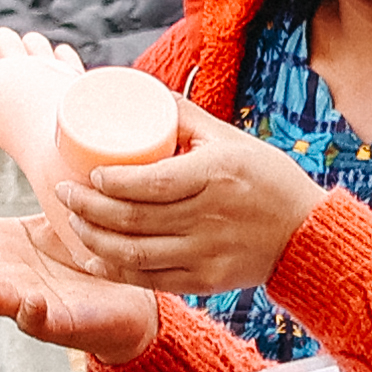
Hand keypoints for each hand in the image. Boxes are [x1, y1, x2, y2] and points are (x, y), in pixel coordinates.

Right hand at [0, 190, 165, 365]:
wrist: (131, 296)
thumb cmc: (86, 249)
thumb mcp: (56, 209)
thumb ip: (38, 177)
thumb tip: (22, 120)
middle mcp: (5, 275)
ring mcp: (26, 301)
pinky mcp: (59, 324)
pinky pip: (37, 324)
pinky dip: (31, 314)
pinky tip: (32, 301)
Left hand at [47, 121, 325, 296]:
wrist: (307, 236)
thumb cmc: (268, 179)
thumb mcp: (234, 140)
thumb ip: (188, 118)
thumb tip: (145, 91)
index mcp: (215, 175)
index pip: (150, 182)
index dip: (110, 182)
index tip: (89, 173)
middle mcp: (209, 217)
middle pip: (133, 218)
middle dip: (87, 207)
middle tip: (65, 192)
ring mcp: (206, 253)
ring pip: (134, 253)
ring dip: (93, 239)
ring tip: (73, 222)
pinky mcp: (205, 280)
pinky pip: (150, 280)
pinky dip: (115, 271)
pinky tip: (93, 258)